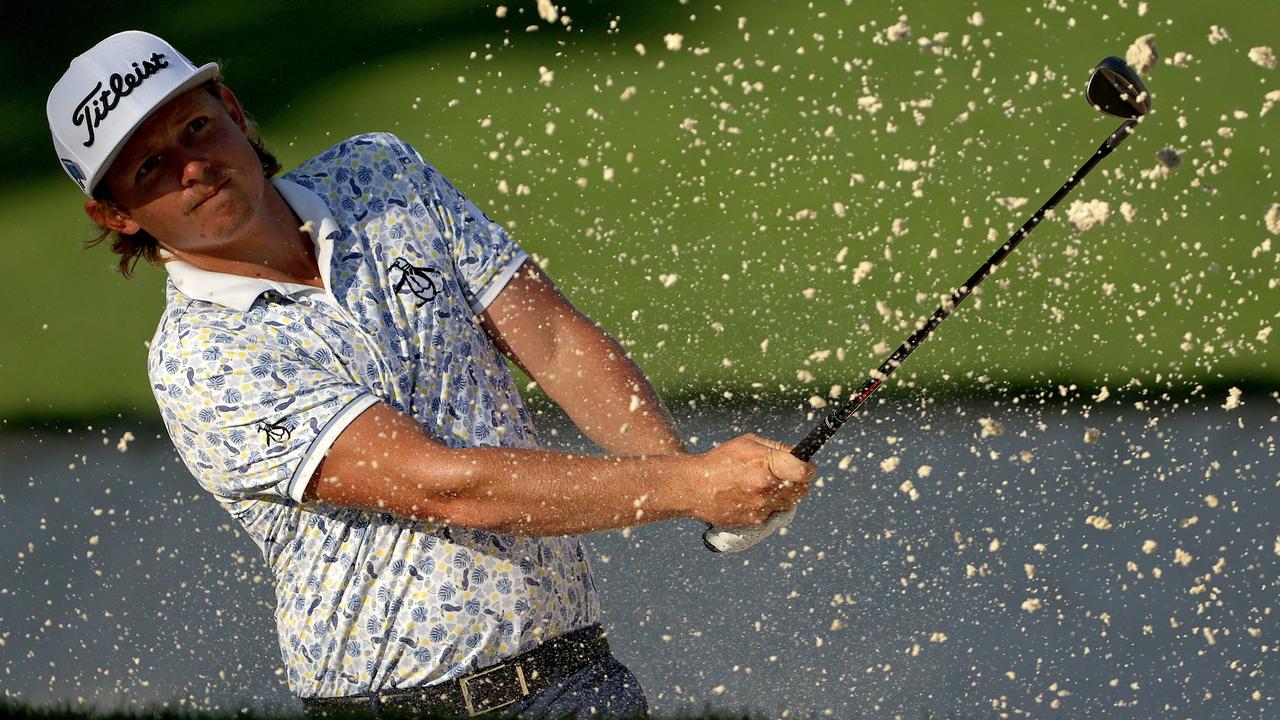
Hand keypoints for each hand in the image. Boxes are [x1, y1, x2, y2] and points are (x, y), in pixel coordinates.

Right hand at [689, 433, 814, 527]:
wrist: (694, 487)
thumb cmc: (721, 460)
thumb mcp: (748, 443)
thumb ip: (777, 448)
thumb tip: (798, 454)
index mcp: (765, 464)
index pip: (805, 471)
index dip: (808, 468)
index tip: (805, 466)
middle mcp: (766, 488)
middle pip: (802, 489)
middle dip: (799, 481)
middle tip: (789, 475)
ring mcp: (761, 507)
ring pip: (790, 503)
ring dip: (786, 495)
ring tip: (769, 485)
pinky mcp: (754, 521)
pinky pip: (773, 513)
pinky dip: (770, 506)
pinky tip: (754, 496)